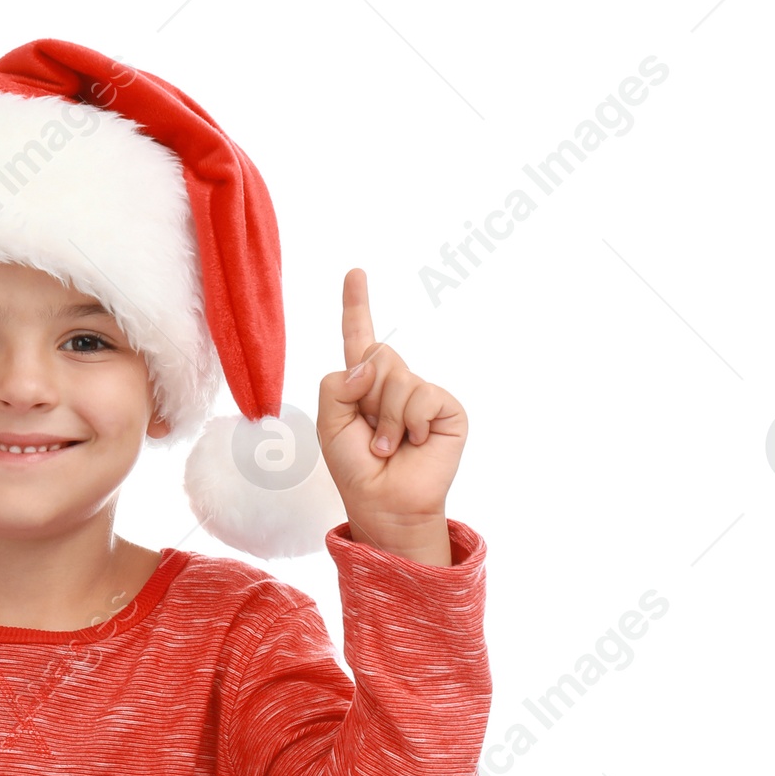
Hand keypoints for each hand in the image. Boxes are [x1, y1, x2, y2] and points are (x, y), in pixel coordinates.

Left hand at [316, 269, 466, 558]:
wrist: (384, 504)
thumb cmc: (356, 468)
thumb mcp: (329, 426)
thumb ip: (335, 387)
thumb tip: (368, 363)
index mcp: (363, 385)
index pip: (359, 338)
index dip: (356, 305)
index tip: (355, 272)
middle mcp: (395, 383)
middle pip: (377, 356)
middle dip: (366, 398)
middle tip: (371, 434)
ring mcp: (422, 394)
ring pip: (398, 377)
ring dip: (386, 419)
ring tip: (388, 446)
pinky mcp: (446, 408)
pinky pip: (422, 395)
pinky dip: (410, 423)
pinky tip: (413, 443)